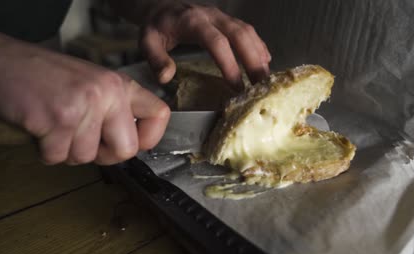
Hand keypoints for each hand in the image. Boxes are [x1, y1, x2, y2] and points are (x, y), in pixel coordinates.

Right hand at [0, 34, 169, 164]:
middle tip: (84, 141)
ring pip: (87, 157)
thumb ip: (115, 109)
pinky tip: (41, 128)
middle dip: (104, 156)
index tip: (136, 143)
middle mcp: (107, 93)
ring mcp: (84, 106)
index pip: (160, 115)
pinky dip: (46, 151)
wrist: (5, 62)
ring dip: (67, 150)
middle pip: (126, 150)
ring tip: (55, 125)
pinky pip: (58, 157)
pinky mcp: (58, 119)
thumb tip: (132, 143)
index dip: (150, 138)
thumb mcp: (93, 84)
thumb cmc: (47, 76)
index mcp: (119, 85)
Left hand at [140, 3, 271, 85]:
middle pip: (240, 35)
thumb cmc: (157, 27)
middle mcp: (212, 16)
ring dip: (259, 54)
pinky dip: (258, 45)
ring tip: (265, 78)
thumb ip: (156, 59)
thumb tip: (166, 77)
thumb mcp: (148, 42)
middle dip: (253, 61)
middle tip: (260, 85)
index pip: (217, 42)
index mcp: (193, 22)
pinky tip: (265, 61)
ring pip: (247, 32)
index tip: (237, 86)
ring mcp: (222, 17)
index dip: (229, 64)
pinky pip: (248, 31)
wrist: (162, 6)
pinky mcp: (228, 20)